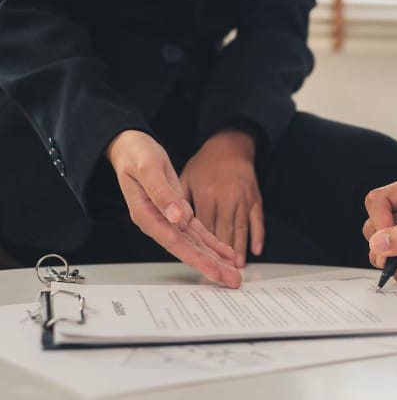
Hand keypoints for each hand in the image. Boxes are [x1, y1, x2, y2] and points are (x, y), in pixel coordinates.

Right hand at [106, 130, 240, 287]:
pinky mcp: (178, 212)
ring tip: (233, 273)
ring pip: (195, 244)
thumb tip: (177, 217)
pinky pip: (197, 232)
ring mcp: (168, 220)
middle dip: (211, 266)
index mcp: (147, 215)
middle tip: (232, 280)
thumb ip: (161, 194)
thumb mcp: (148, 169)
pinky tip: (225, 253)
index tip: (214, 270)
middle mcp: (158, 223)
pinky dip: (212, 243)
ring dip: (215, 259)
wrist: (130, 147)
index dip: (197, 258)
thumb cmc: (136, 155)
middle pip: (187, 250)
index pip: (175, 243)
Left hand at [180, 129, 262, 267]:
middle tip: (223, 273)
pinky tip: (254, 250)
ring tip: (236, 267)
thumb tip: (177, 221)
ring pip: (240, 229)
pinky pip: (257, 220)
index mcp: (207, 194)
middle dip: (221, 256)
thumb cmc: (205, 163)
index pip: (203, 228)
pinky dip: (257, 236)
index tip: (202, 263)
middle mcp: (227, 198)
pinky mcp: (254, 199)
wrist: (230, 145)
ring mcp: (243, 199)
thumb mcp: (186, 178)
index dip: (202, 247)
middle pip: (223, 232)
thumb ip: (177, 199)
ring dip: (239, 250)